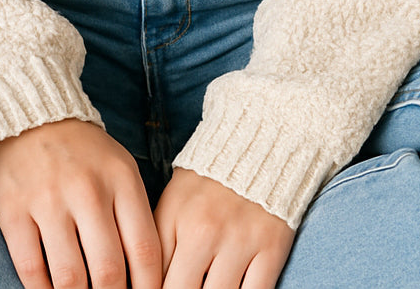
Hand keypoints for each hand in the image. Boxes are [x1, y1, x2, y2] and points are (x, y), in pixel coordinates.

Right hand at [0, 118, 162, 288]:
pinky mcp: (13, 210)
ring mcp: (48, 201)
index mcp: (121, 180)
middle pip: (109, 272)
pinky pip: (31, 269)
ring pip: (70, 279)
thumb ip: (134, 216)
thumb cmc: (83, 151)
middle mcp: (88, 191)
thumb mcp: (120, 169)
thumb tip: (143, 275)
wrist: (30, 113)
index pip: (144, 250)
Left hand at [153, 167, 295, 288]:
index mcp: (175, 219)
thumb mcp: (173, 203)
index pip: (154, 278)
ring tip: (207, 287)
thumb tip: (147, 282)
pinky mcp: (272, 247)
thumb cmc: (209, 181)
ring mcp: (240, 241)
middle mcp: (204, 231)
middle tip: (187, 287)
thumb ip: (159, 244)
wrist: (258, 146)